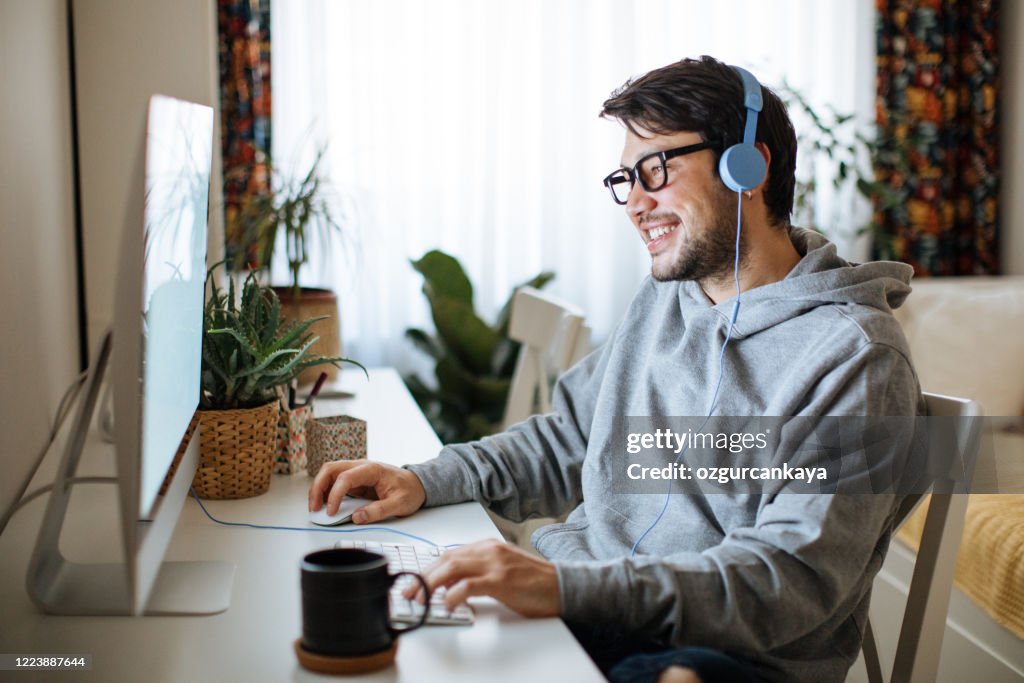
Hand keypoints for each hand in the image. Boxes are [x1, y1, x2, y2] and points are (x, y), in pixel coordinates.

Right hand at [308, 460, 426, 523]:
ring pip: (329, 473)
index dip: (334, 495)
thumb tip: (357, 517)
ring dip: (319, 488)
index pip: (345, 477)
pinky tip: (323, 503)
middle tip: (314, 508)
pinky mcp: (355, 480)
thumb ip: (379, 510)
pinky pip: (334, 481)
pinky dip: (325, 491)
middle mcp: (361, 467)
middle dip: (318, 487)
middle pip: (331, 469)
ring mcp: (356, 472)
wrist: (417, 484)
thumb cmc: (410, 491)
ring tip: (316, 507)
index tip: (331, 512)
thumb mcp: (400, 504)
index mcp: (372, 469)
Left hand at [406, 539, 560, 617]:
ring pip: (452, 568)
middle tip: (409, 593)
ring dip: (430, 584)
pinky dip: (453, 594)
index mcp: (488, 546)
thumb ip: (477, 572)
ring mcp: (495, 564)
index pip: (449, 554)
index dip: (427, 568)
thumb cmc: (534, 582)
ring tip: (419, 599)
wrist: (562, 585)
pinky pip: (469, 585)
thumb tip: (449, 585)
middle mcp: (489, 550)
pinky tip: (446, 604)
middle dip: (422, 577)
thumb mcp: (501, 571)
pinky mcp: (502, 581)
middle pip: (446, 559)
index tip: (414, 582)